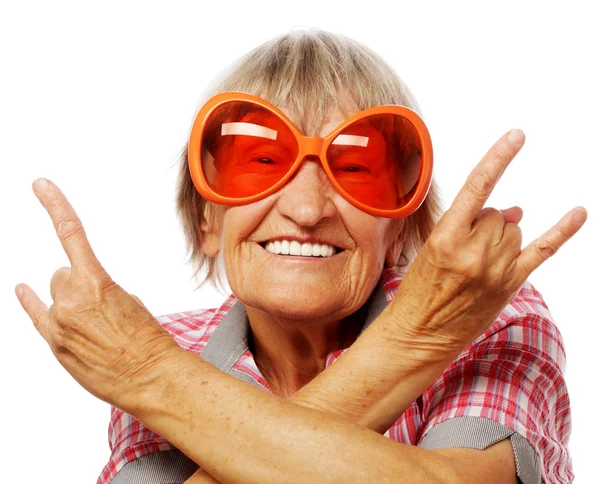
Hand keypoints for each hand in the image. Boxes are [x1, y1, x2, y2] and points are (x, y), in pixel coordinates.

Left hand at [15, 179, 180, 408]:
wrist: (150, 376)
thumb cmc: (149, 341)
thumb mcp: (131, 303)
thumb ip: (103, 289)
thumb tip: (87, 293)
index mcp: (96, 282)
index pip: (70, 233)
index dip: (54, 204)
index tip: (40, 186)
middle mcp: (70, 299)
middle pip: (62, 274)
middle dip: (78, 283)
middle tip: (102, 307)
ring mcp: (58, 322)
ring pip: (55, 296)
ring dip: (70, 302)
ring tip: (95, 326)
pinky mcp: (54, 343)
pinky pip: (35, 313)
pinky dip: (30, 301)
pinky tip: (21, 290)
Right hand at [390, 129, 586, 350]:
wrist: (420, 333)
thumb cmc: (420, 290)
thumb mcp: (432, 250)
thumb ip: (470, 226)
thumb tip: (515, 211)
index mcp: (445, 238)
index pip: (477, 187)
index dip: (498, 158)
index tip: (516, 136)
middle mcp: (473, 252)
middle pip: (497, 215)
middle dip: (486, 224)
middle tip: (466, 250)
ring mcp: (494, 269)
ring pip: (515, 230)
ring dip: (501, 237)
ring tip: (478, 262)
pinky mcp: (509, 284)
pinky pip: (543, 250)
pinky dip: (562, 231)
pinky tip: (578, 213)